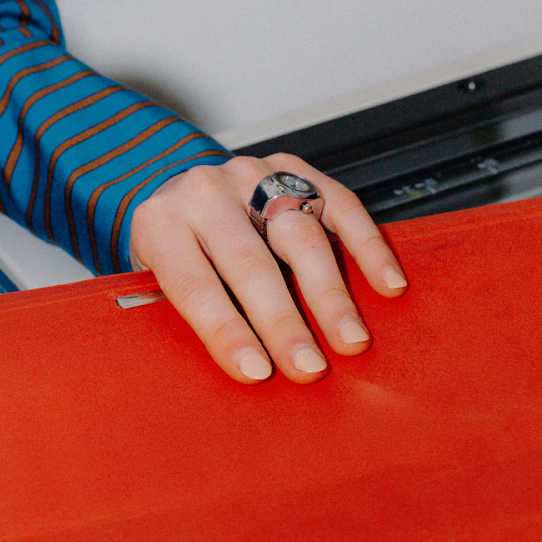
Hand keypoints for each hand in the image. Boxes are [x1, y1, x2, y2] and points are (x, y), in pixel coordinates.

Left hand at [128, 154, 407, 383]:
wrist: (179, 195)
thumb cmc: (174, 253)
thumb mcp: (155, 284)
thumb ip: (184, 317)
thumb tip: (239, 370)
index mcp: (160, 223)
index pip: (193, 283)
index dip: (226, 331)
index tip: (256, 372)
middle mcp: (205, 192)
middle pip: (249, 261)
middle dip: (283, 321)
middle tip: (309, 367)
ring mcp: (252, 176)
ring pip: (299, 234)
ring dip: (329, 293)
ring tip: (350, 338)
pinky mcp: (294, 170)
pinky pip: (340, 206)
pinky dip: (367, 247)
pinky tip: (386, 283)